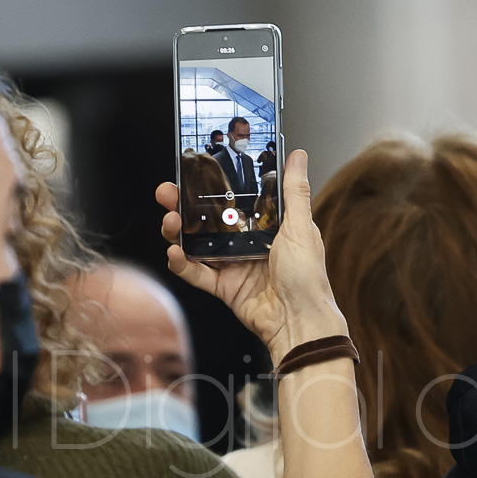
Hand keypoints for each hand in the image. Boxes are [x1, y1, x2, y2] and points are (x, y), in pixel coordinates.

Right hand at [156, 149, 345, 363]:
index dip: (214, 186)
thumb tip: (297, 155)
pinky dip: (183, 263)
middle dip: (185, 205)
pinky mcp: (224, 287)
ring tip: (170, 220)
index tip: (193, 171)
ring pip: (198, 243)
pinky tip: (174, 252)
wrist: (300, 322)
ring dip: (180, 231)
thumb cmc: (308, 277)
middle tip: (168, 192)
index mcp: (269, 226)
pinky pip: (197, 273)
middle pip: (210, 219)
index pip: (235, 199)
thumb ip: (294, 191)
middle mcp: (250, 242)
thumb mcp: (301, 227)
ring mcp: (234, 265)